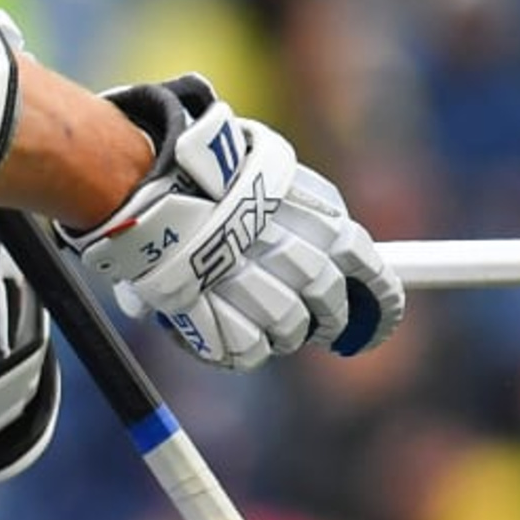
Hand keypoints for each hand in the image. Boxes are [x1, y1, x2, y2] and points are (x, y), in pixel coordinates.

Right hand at [70, 76, 402, 368]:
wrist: (139, 173)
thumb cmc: (201, 171)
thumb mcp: (266, 174)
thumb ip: (304, 215)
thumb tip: (349, 261)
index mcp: (312, 214)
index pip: (365, 264)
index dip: (379, 300)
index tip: (380, 320)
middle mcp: (289, 250)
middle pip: (327, 301)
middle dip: (328, 320)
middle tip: (320, 327)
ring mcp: (249, 282)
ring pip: (287, 328)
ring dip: (280, 332)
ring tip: (258, 317)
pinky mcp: (210, 310)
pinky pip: (242, 348)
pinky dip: (236, 346)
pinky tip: (217, 324)